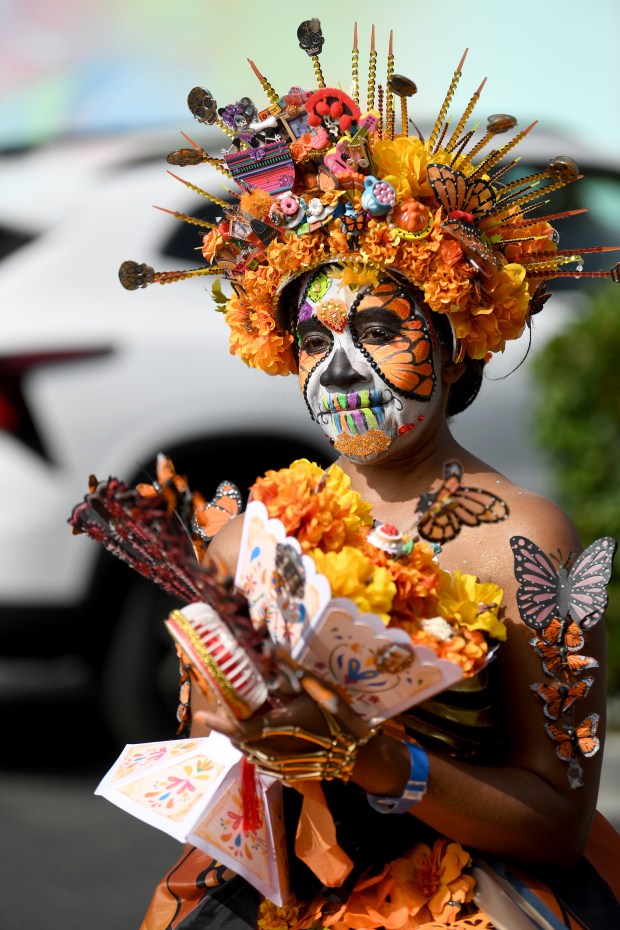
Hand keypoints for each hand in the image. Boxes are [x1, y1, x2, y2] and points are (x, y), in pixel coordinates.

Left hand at [193, 658, 379, 780]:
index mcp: (279, 727)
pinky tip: (261, 728)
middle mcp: (274, 748)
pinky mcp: (285, 770)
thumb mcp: (316, 689)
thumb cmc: (336, 716)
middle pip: (239, 738)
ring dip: (240, 732)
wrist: (356, 751)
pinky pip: (260, 756)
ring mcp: (279, 763)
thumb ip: (291, 672)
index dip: (219, 722)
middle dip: (228, 722)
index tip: (202, 713)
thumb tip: (272, 651)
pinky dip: (253, 742)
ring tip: (241, 712)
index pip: (239, 728)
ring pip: (247, 748)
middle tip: (224, 702)